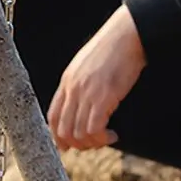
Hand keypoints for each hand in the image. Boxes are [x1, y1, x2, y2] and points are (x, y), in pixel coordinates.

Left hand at [47, 4, 146, 150]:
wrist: (128, 34)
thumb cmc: (114, 48)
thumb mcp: (87, 65)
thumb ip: (80, 84)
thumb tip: (82, 104)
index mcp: (67, 82)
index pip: (53, 117)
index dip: (57, 136)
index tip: (67, 146)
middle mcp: (72, 90)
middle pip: (63, 130)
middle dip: (76, 144)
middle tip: (93, 143)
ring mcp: (86, 94)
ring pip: (78, 133)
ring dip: (92, 143)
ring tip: (105, 138)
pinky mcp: (102, 97)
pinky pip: (94, 129)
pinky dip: (102, 138)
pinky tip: (112, 135)